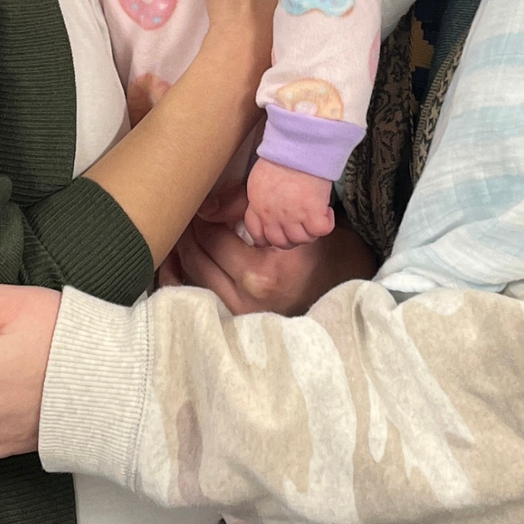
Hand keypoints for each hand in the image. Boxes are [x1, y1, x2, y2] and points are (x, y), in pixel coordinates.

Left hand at [176, 183, 377, 314]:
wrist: (338, 289)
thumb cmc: (315, 251)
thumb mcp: (288, 225)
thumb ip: (247, 209)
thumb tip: (205, 204)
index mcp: (262, 274)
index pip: (212, 239)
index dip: (200, 216)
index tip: (196, 201)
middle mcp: (248, 300)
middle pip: (198, 259)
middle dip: (187, 232)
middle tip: (185, 213)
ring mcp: (240, 316)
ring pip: (194, 277)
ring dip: (187, 251)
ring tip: (186, 230)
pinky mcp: (237, 322)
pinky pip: (202, 292)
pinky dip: (192, 272)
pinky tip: (188, 256)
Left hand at [243, 156, 335, 247]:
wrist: (298, 145)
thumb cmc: (280, 156)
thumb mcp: (259, 179)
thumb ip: (261, 198)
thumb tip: (267, 208)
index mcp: (259, 207)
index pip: (258, 236)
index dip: (268, 239)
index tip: (277, 234)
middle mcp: (274, 216)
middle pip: (281, 243)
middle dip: (291, 237)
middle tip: (299, 225)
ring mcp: (293, 217)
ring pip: (302, 240)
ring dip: (309, 231)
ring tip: (314, 216)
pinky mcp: (313, 212)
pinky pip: (320, 231)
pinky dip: (326, 223)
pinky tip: (326, 211)